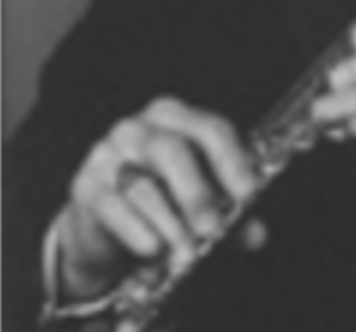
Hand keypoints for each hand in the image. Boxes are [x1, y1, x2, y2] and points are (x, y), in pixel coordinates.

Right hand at [55, 97, 258, 300]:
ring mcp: (109, 154)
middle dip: (196, 193)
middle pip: (172, 151)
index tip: (247, 193)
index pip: (211, 129)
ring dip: (170, 224)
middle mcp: (141, 128)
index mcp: (177, 117)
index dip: (232, 161)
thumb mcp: (200, 198)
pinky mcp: (87, 187)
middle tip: (212, 228)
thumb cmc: (162, 197)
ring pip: (142, 186)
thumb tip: (255, 233)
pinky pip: (114, 209)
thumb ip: (230, 211)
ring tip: (187, 252)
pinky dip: (138, 232)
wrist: (105, 225)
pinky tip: (153, 250)